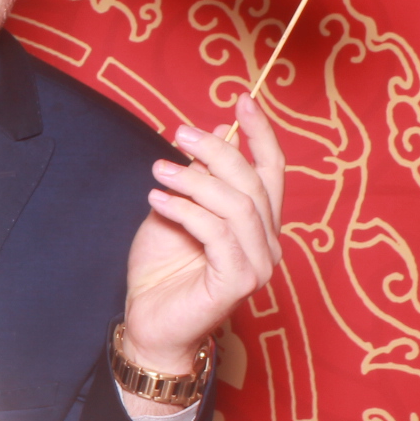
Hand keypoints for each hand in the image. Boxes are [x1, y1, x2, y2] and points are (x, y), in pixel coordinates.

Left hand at [121, 94, 285, 393]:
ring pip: (237, 206)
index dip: (261, 133)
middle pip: (254, 183)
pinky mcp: (238, 283)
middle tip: (178, 134)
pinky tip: (158, 201)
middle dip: (218, 151)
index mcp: (258, 223)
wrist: (148, 323)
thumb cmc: (161, 271)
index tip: (243, 97)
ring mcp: (257, 265)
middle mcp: (267, 243)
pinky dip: (186, 211)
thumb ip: (199, 177)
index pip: (271, 171)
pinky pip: (217, 234)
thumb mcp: (176, 210)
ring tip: (159, 172)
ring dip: (195, 181)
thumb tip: (218, 131)